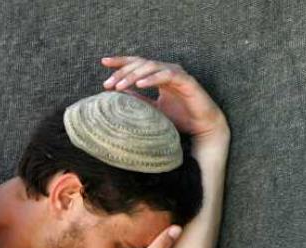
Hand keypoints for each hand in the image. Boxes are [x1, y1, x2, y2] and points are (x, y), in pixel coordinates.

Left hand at [101, 56, 227, 138]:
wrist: (203, 127)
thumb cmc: (181, 118)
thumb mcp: (155, 109)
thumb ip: (140, 100)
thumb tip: (121, 94)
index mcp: (159, 75)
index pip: (137, 63)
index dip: (120, 62)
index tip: (103, 63)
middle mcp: (167, 70)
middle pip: (140, 63)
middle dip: (122, 71)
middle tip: (109, 83)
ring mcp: (177, 74)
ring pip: (151, 66)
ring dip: (134, 75)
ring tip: (121, 86)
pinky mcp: (186, 80)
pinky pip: (167, 75)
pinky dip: (152, 79)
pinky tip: (140, 85)